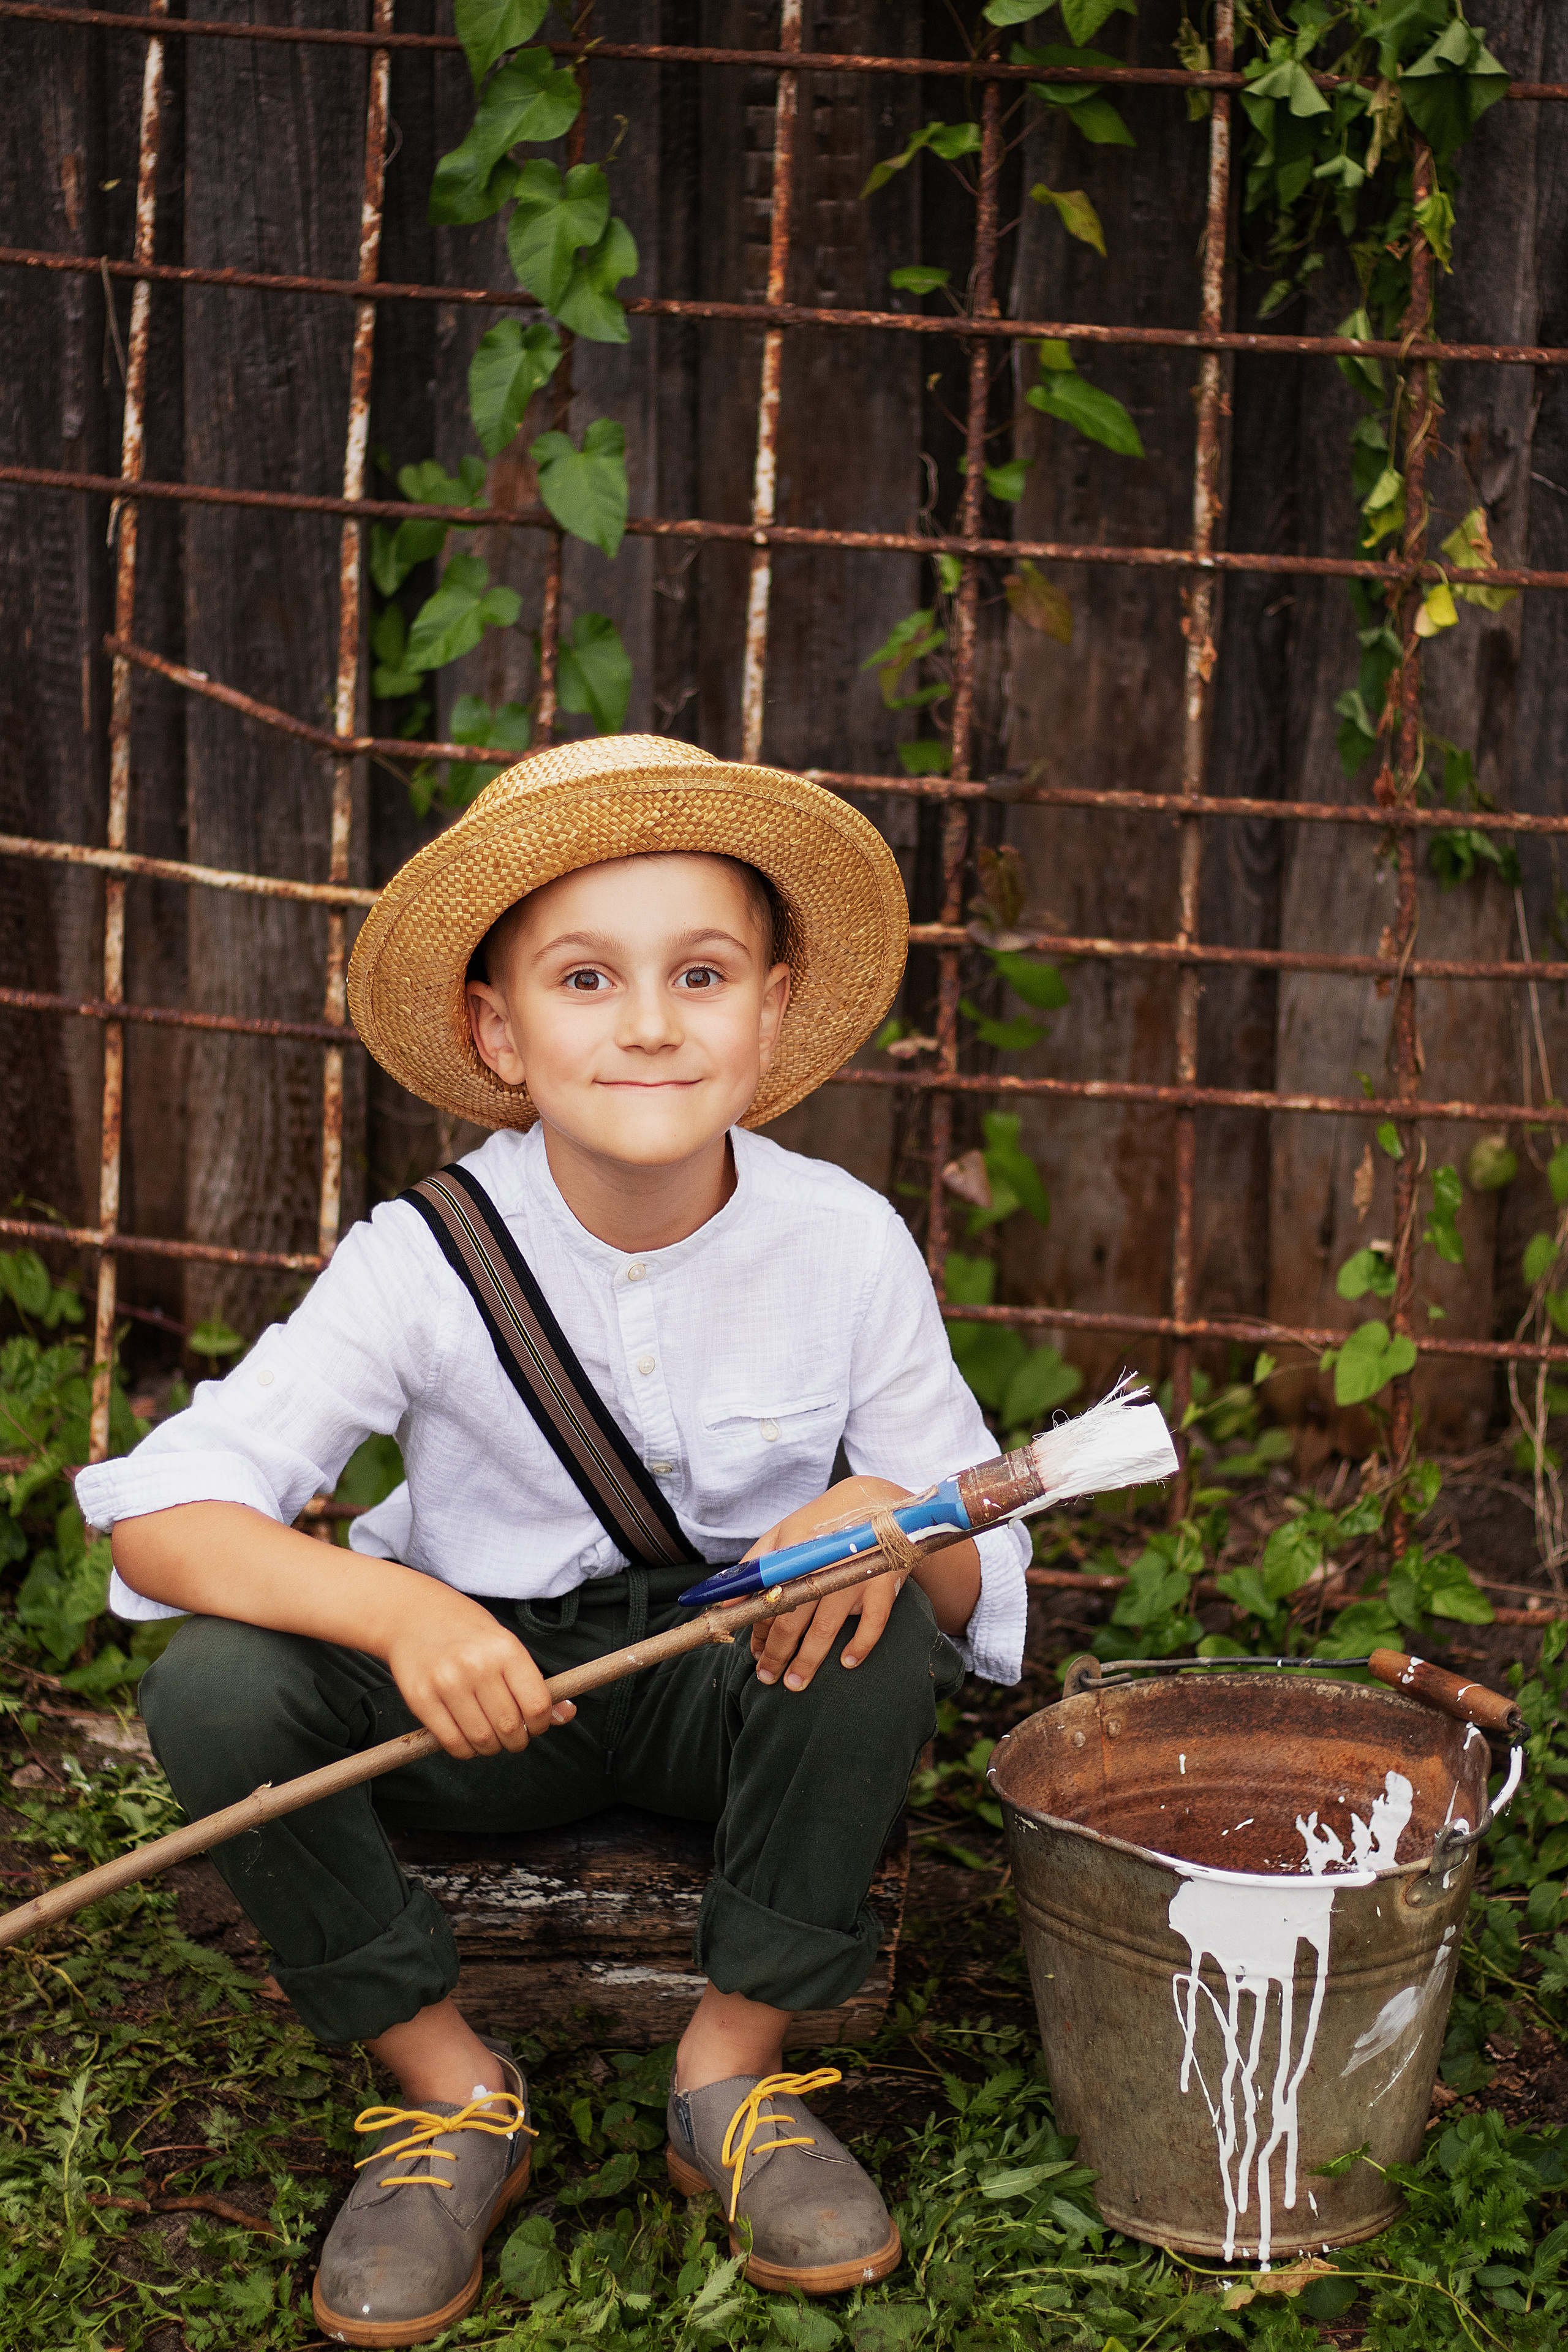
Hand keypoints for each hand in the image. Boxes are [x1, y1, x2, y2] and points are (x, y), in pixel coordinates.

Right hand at [381, 1584, 574, 1759]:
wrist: (412, 1612)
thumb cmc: (467, 1630)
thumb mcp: (505, 1644)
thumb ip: (533, 1682)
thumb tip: (566, 1714)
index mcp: (505, 1649)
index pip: (536, 1705)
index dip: (541, 1724)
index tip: (535, 1725)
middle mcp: (477, 1666)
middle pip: (510, 1727)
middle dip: (517, 1741)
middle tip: (512, 1736)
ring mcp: (447, 1683)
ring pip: (482, 1740)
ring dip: (491, 1748)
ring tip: (490, 1737)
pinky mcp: (420, 1699)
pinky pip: (452, 1742)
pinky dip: (465, 1750)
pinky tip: (467, 1738)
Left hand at [744, 1476, 910, 1692]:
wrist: (878, 1502)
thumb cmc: (823, 1522)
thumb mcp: (783, 1533)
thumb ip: (753, 1565)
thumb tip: (727, 1601)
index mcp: (794, 1550)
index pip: (767, 1600)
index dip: (757, 1629)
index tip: (753, 1651)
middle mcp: (822, 1565)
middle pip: (791, 1620)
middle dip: (776, 1653)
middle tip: (767, 1677)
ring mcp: (854, 1576)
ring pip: (825, 1629)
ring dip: (807, 1660)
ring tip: (794, 1683)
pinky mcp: (883, 1584)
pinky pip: (873, 1623)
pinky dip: (860, 1645)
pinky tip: (846, 1662)